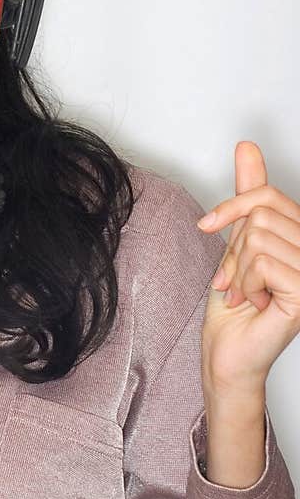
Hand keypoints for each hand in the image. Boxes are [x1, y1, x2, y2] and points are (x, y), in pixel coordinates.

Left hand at [198, 140, 299, 393]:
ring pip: (259, 238)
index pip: (268, 195)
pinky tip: (254, 303)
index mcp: (299, 236)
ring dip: (238, 269)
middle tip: (233, 278)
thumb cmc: (233, 304)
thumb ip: (247, 196)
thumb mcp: (237, 240)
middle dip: (233, 248)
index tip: (207, 224)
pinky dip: (246, 282)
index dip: (233, 205)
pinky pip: (263, 262)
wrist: (228, 352)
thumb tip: (247, 147)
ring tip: (244, 292)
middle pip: (261, 216)